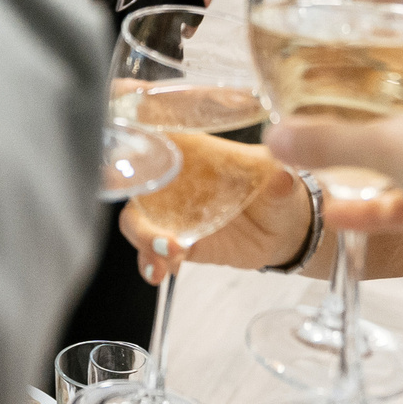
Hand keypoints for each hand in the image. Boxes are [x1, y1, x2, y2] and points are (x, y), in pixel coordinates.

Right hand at [122, 137, 299, 282]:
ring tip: (165, 253)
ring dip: (142, 236)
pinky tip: (161, 272)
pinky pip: (152, 251)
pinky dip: (152, 262)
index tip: (119, 140)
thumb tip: (282, 178)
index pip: (153, 130)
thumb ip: (278, 178)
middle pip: (134, 177)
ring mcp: (171, 212)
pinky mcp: (177, 242)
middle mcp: (173, 178)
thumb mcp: (280, 177)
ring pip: (137, 219)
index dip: (130, 132)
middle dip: (124, 189)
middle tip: (145, 211)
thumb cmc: (275, 189)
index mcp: (192, 149)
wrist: (283, 231)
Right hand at [266, 23, 402, 288]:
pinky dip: (396, 198)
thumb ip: (330, 140)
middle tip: (336, 83)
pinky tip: (347, 214)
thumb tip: (278, 137)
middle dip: (382, 89)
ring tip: (338, 150)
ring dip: (387, 148)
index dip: (395, 21)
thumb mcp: (396, 148)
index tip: (356, 26)